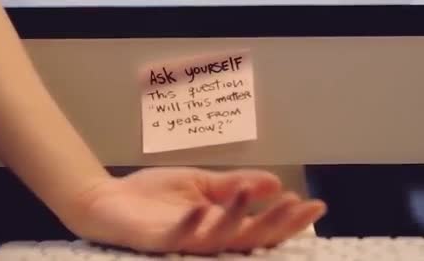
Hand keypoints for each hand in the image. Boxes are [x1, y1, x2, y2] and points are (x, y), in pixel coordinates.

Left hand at [63, 167, 326, 254]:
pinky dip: (190, 225)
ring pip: (218, 239)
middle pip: (249, 238)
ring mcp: (183, 241)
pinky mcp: (157, 240)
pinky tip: (203, 209)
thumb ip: (233, 185)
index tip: (317, 205)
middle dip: (275, 225)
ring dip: (236, 218)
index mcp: (220, 225)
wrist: (107, 201)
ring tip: (249, 191)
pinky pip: (177, 236)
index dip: (289, 220)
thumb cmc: (153, 197)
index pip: (261, 227)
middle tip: (298, 206)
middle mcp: (207, 239)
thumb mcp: (201, 184)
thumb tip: (275, 182)